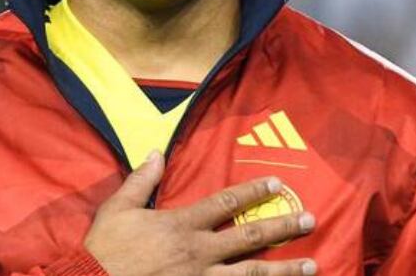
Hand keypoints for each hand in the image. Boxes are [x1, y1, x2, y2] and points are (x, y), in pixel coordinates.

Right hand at [84, 152, 316, 275]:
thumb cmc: (102, 252)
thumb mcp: (116, 210)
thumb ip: (140, 181)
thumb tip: (155, 152)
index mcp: (181, 226)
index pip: (226, 203)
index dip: (254, 192)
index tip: (278, 184)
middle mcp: (198, 253)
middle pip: (250, 238)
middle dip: (283, 228)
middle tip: (311, 221)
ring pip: (251, 275)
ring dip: (284, 271)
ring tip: (312, 267)